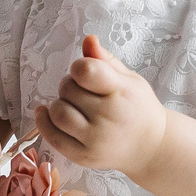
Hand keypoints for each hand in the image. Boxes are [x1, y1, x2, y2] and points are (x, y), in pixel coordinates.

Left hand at [33, 35, 168, 176]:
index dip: (79, 67)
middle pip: (67, 89)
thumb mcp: (129, 79)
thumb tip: (88, 39)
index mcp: (122, 92)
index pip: (86, 70)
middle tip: (82, 91)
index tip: (85, 72)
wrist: (151, 147)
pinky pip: (52, 137)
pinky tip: (47, 113)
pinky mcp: (83, 156)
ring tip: (72, 104)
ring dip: (59, 103)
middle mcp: (108, 117)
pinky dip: (44, 122)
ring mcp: (95, 139)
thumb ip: (105, 60)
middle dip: (70, 85)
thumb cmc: (138, 108)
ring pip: (57, 112)